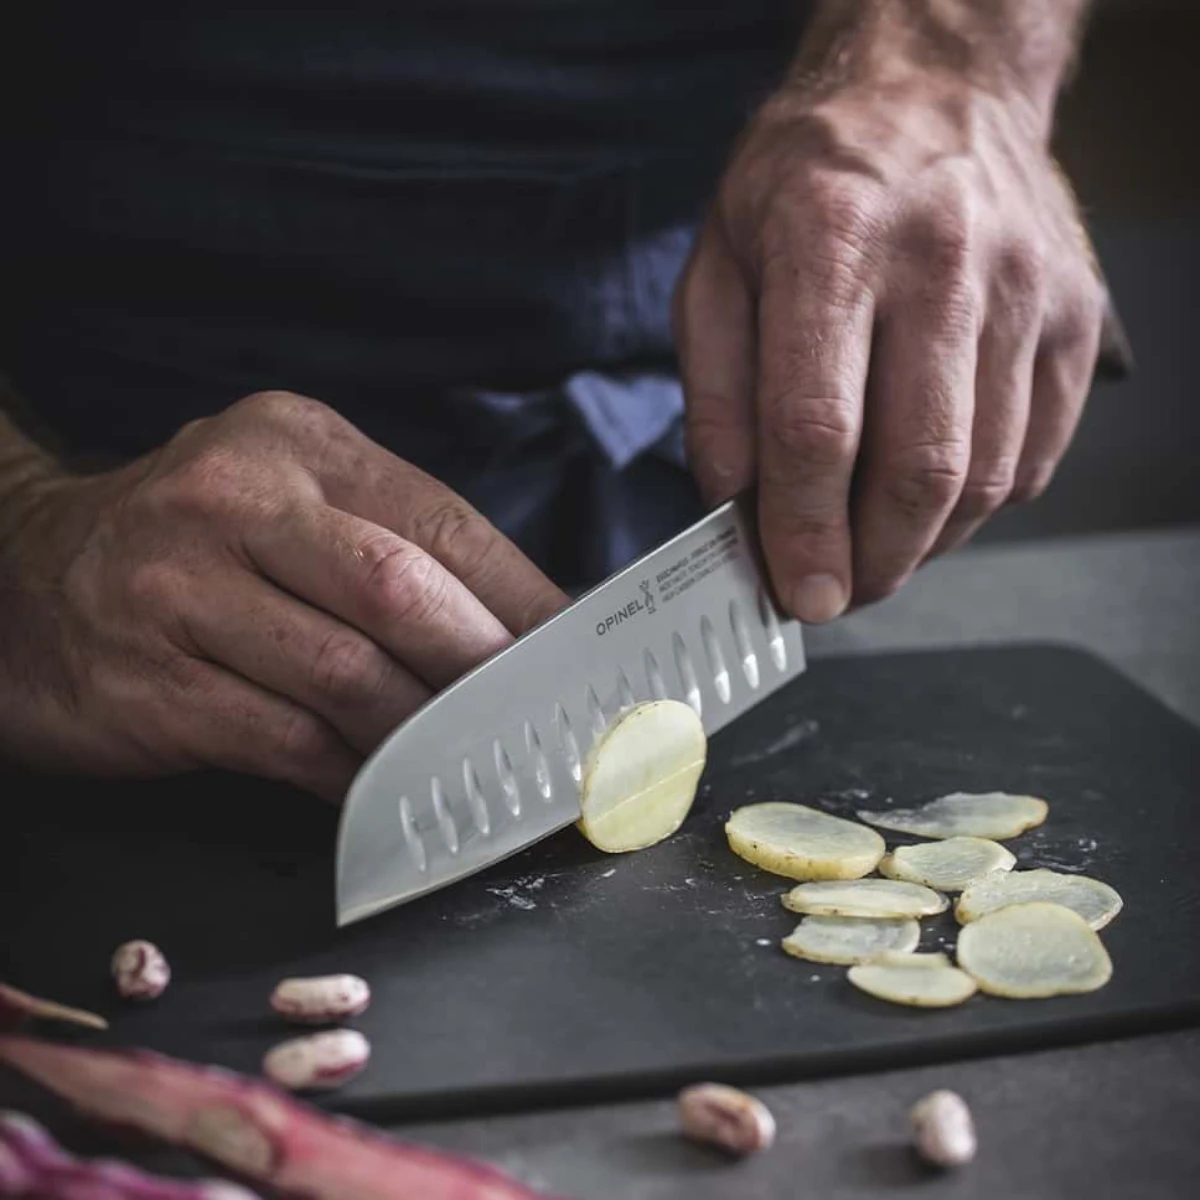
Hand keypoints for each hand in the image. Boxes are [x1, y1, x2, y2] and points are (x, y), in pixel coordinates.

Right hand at [0, 392, 567, 800]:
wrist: (17, 575)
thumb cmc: (189, 546)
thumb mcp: (285, 504)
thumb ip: (389, 547)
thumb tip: (518, 626)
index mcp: (297, 444)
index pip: (443, 522)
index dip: (525, 598)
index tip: (579, 656)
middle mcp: (235, 500)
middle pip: (402, 590)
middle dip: (490, 668)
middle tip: (546, 719)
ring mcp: (180, 589)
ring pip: (350, 676)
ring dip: (431, 734)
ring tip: (481, 761)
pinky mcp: (147, 683)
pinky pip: (287, 742)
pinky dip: (357, 775)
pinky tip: (393, 789)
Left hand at [676, 69, 1105, 619]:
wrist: (931, 90)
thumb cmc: (808, 182)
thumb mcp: (718, 266)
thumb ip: (716, 392)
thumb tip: (735, 505)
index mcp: (832, 239)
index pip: (818, 426)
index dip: (804, 531)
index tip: (796, 593)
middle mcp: (943, 262)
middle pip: (919, 467)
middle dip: (871, 562)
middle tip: (834, 592)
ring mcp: (1023, 290)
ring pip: (984, 476)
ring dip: (921, 546)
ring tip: (873, 551)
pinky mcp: (1072, 319)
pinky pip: (1034, 455)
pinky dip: (976, 507)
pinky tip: (929, 501)